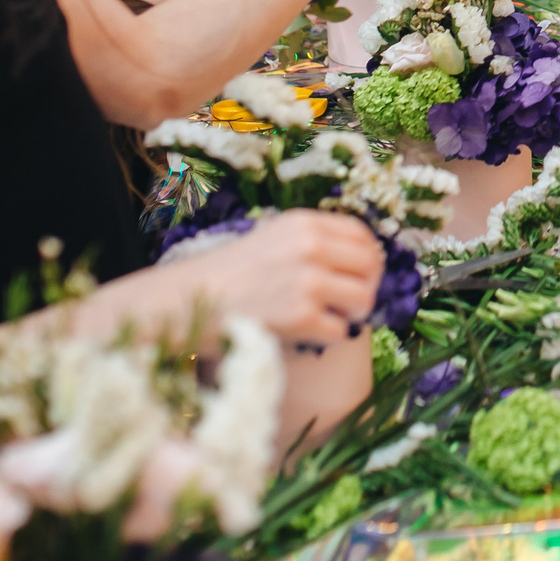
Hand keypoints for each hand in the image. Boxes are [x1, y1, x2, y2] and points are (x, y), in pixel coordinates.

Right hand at [169, 208, 384, 343]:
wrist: (188, 301)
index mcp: (304, 223)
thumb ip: (312, 242)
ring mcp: (308, 281)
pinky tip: (307, 334)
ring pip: (363, 298)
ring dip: (352, 314)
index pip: (362, 234)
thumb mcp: (271, 239)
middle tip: (352, 303)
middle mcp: (310, 246)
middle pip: (371, 266)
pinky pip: (339, 330)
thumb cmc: (229, 274)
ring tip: (332, 319)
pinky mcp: (301, 316)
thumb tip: (359, 261)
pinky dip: (327, 337)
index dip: (368, 257)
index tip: (362, 274)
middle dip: (367, 287)